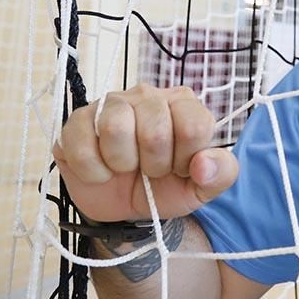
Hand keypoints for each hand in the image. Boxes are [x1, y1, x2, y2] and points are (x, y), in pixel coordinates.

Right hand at [53, 84, 238, 221]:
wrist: (121, 204)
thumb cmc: (164, 187)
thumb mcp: (200, 188)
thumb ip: (220, 174)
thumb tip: (204, 165)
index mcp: (184, 104)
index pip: (194, 126)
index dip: (186, 159)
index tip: (179, 168)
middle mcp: (149, 95)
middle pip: (154, 130)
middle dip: (153, 166)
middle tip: (149, 170)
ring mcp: (111, 103)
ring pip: (116, 128)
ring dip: (121, 163)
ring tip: (124, 167)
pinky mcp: (78, 120)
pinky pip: (81, 145)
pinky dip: (92, 171)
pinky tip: (100, 171)